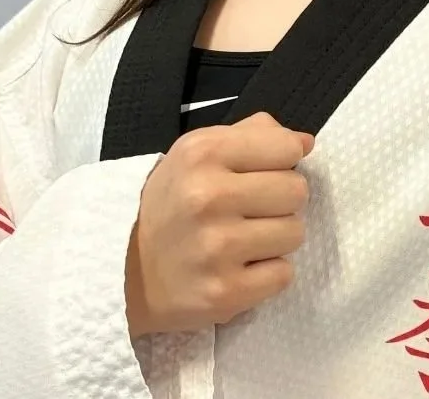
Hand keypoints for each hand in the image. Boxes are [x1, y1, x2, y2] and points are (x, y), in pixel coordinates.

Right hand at [125, 112, 314, 335]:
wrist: (123, 268)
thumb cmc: (172, 201)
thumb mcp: (198, 150)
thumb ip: (253, 135)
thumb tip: (306, 141)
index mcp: (204, 153)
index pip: (287, 148)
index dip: (284, 160)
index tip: (266, 171)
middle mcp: (209, 196)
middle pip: (297, 191)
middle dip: (282, 200)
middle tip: (253, 209)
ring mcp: (217, 247)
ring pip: (295, 233)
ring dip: (277, 237)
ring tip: (246, 238)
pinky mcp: (225, 293)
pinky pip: (284, 274)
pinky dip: (268, 273)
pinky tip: (241, 266)